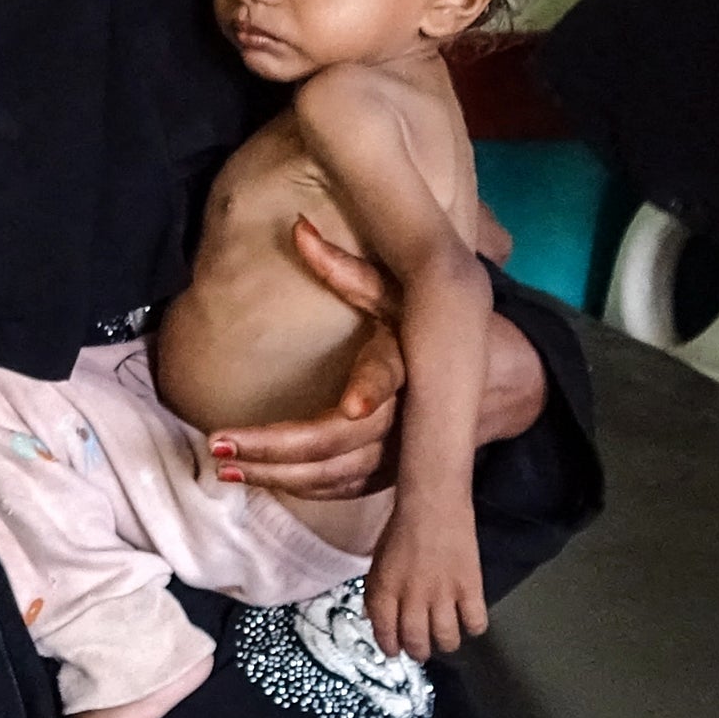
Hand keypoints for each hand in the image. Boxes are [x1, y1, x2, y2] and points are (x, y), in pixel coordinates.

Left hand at [208, 218, 546, 498]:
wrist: (499, 382)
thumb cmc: (436, 329)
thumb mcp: (401, 293)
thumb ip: (348, 268)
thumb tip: (297, 227)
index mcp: (411, 367)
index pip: (389, 379)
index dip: (369, 389)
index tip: (346, 406)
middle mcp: (406, 419)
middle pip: (340, 442)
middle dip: (277, 448)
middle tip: (219, 443)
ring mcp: (402, 456)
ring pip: (335, 475)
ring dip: (278, 475)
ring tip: (223, 466)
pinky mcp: (394, 477)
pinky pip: (343, 489)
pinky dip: (301, 488)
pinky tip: (260, 480)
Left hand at [364, 498, 488, 659]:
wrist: (433, 501)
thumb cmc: (402, 526)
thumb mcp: (378, 560)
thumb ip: (377, 591)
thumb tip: (377, 619)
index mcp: (385, 590)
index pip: (385, 635)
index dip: (390, 648)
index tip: (395, 650)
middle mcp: (413, 598)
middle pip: (417, 644)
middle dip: (418, 651)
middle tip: (422, 647)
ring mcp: (443, 595)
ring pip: (447, 640)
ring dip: (445, 642)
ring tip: (445, 636)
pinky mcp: (470, 587)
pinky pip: (475, 624)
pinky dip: (473, 626)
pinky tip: (468, 617)